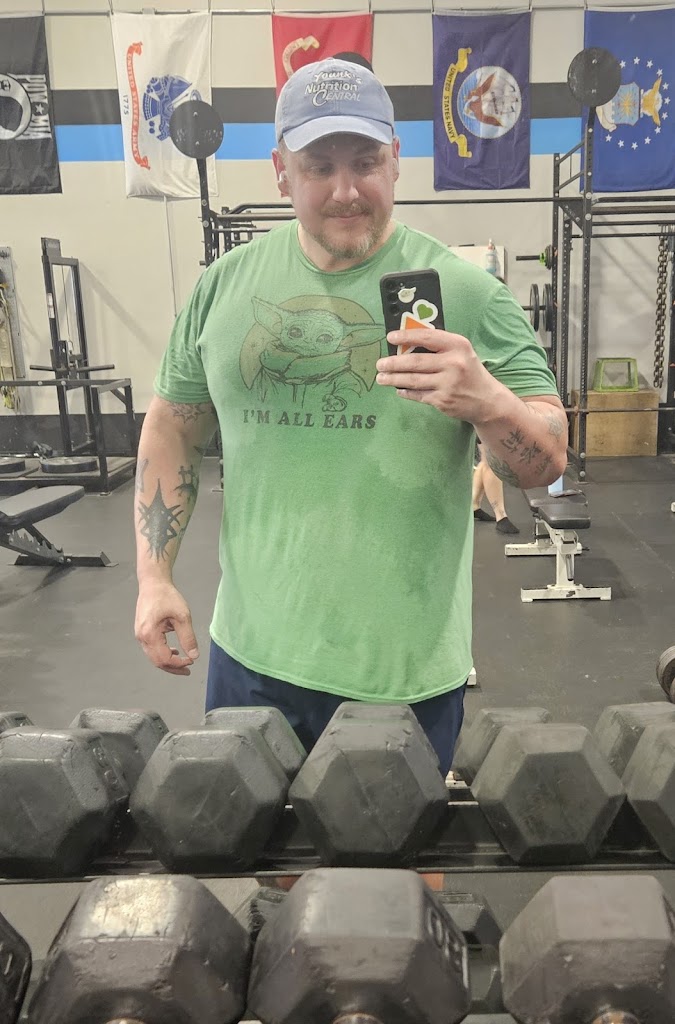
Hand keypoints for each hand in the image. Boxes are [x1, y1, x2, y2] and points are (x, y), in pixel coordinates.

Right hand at [135, 580, 198, 675]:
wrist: (153, 583)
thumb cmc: (167, 596)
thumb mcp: (182, 616)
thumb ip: (188, 637)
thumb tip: (194, 655)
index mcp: (150, 634)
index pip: (164, 658)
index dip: (179, 663)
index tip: (192, 661)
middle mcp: (141, 637)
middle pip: (157, 661)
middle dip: (173, 668)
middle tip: (188, 669)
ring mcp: (139, 635)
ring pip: (153, 657)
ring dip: (168, 662)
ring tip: (184, 662)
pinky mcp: (141, 632)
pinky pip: (151, 649)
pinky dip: (163, 653)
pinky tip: (174, 651)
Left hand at [375, 328, 500, 423]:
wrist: (487, 401)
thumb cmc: (469, 372)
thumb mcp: (461, 352)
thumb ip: (438, 347)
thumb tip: (406, 344)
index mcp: (458, 345)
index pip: (427, 337)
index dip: (406, 336)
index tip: (390, 337)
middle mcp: (453, 363)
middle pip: (415, 361)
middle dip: (393, 363)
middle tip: (380, 363)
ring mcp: (447, 384)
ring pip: (413, 380)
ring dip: (393, 378)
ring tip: (381, 377)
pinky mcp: (442, 400)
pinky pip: (418, 394)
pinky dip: (406, 392)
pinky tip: (398, 389)